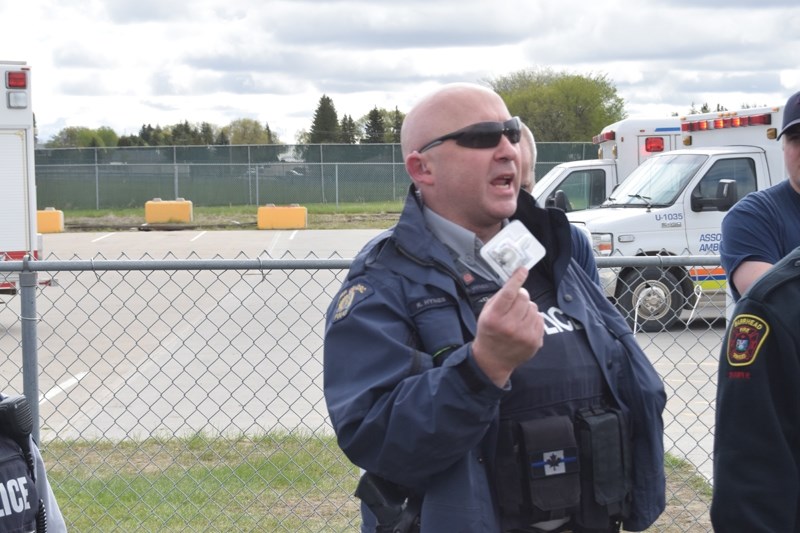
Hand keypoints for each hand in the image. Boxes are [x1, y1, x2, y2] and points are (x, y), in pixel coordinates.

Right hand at [471, 267, 543, 386]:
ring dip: (527, 308)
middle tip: (513, 304)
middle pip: (524, 297)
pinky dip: (533, 319)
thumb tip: (516, 282)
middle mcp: (510, 326)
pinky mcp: (535, 341)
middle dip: (520, 296)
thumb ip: (500, 297)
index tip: (522, 270)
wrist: (493, 360)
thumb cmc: (489, 332)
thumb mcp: (486, 314)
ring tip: (518, 318)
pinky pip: (540, 318)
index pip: (509, 293)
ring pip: (534, 307)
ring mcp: (524, 335)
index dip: (517, 279)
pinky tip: (524, 326)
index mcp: (495, 317)